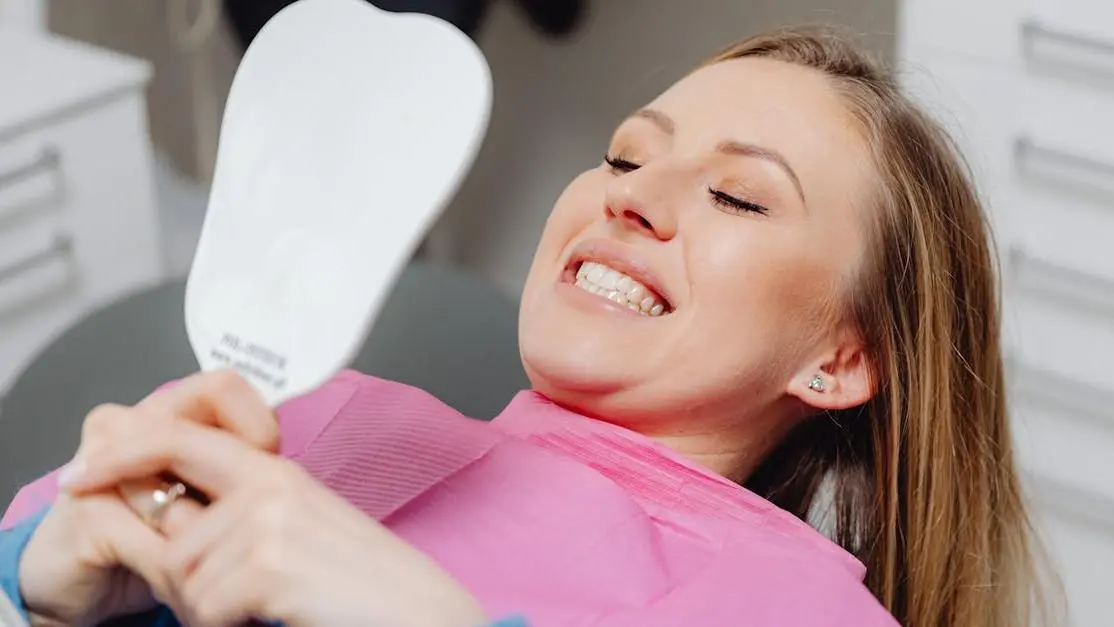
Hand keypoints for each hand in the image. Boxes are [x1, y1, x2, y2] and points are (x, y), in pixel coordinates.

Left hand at [59, 377, 486, 626]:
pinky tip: (275, 616)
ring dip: (212, 611)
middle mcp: (270, 484)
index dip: (122, 452)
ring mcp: (269, 519)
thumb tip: (176, 524)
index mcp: (277, 470)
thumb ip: (241, 514)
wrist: (418, 609)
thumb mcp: (300, 530)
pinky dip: (228, 626)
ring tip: (267, 609)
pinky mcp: (269, 561)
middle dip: (185, 583)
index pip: (178, 437)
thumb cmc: (365, 581)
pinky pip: (206, 608)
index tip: (81, 474)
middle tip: (234, 602)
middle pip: (173, 537)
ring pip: (185, 579)